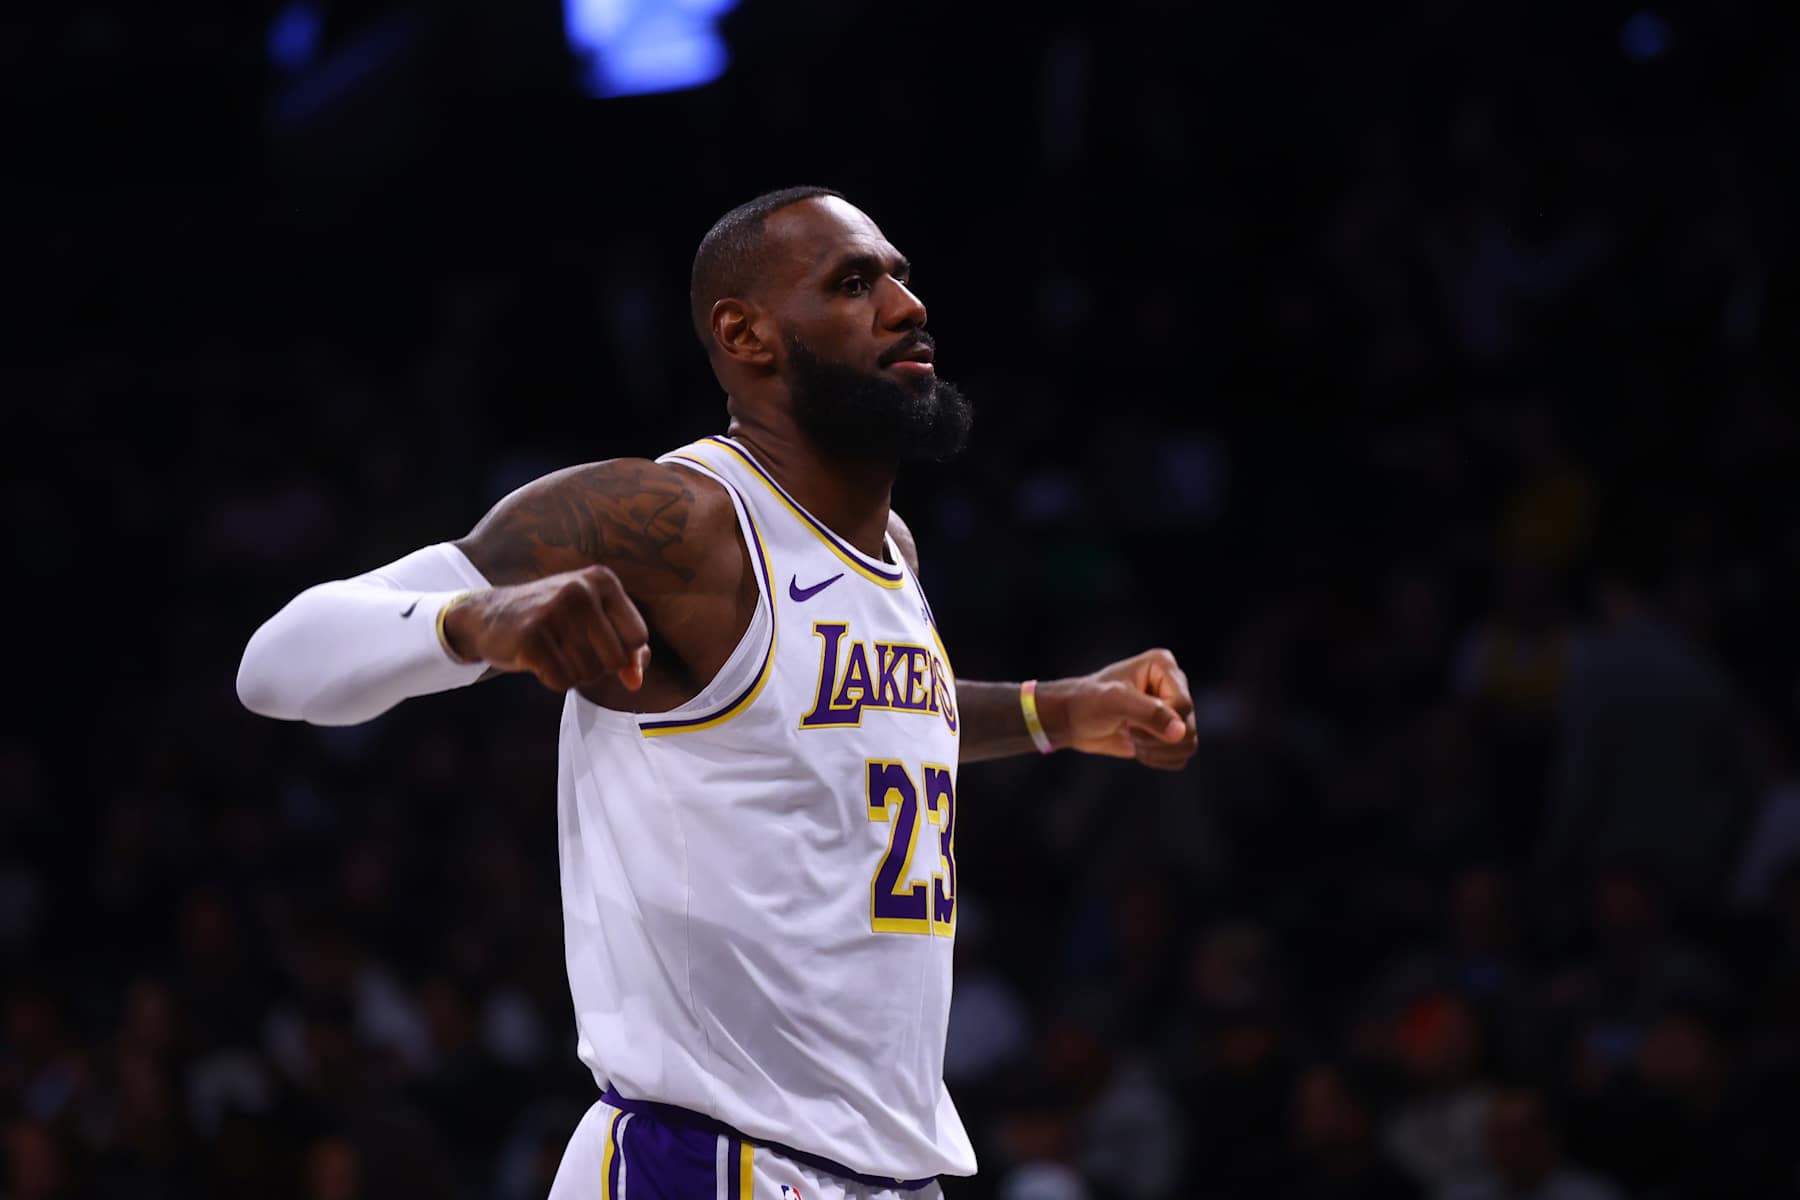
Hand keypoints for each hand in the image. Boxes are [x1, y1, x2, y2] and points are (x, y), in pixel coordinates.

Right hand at [441, 565, 651, 691]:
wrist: (490, 615)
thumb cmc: (554, 620)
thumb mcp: (595, 622)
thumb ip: (627, 650)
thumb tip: (635, 681)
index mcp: (603, 580)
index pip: (638, 637)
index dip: (622, 652)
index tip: (598, 643)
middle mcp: (580, 589)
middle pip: (615, 659)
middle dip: (597, 666)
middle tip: (571, 649)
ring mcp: (554, 611)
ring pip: (589, 673)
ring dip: (573, 673)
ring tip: (554, 651)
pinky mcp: (531, 638)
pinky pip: (562, 681)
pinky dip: (554, 680)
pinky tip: (540, 661)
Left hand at [1040, 648, 1197, 769]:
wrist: (1073, 719)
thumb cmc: (1088, 702)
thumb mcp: (1115, 702)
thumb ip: (1150, 714)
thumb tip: (1181, 733)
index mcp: (1164, 667)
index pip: (1183, 706)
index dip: (1159, 723)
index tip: (1129, 720)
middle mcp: (1174, 685)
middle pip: (1188, 728)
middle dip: (1155, 738)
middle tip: (1128, 729)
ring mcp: (1174, 710)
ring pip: (1187, 745)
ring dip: (1156, 750)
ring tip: (1131, 736)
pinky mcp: (1170, 732)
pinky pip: (1179, 757)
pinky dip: (1157, 759)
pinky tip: (1137, 747)